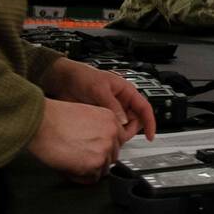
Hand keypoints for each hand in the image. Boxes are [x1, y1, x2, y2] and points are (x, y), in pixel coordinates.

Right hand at [27, 99, 123, 183]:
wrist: (40, 124)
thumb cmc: (53, 118)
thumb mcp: (84, 115)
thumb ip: (97, 129)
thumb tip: (98, 143)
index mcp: (110, 118)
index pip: (118, 140)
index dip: (104, 147)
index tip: (96, 150)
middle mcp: (111, 133)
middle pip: (112, 155)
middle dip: (97, 159)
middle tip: (81, 158)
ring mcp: (105, 148)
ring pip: (104, 168)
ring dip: (90, 169)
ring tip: (73, 162)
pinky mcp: (95, 163)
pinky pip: (93, 178)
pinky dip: (81, 177)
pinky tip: (70, 168)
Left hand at [40, 58, 155, 142]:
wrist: (62, 80)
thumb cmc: (82, 76)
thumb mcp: (99, 89)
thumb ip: (112, 106)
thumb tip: (123, 121)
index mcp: (127, 91)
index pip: (145, 108)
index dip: (150, 122)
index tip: (150, 136)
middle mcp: (122, 101)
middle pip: (135, 120)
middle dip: (131, 130)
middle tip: (121, 137)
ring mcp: (112, 110)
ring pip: (123, 127)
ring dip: (120, 133)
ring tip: (110, 136)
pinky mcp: (102, 117)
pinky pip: (111, 128)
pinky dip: (110, 134)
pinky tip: (103, 136)